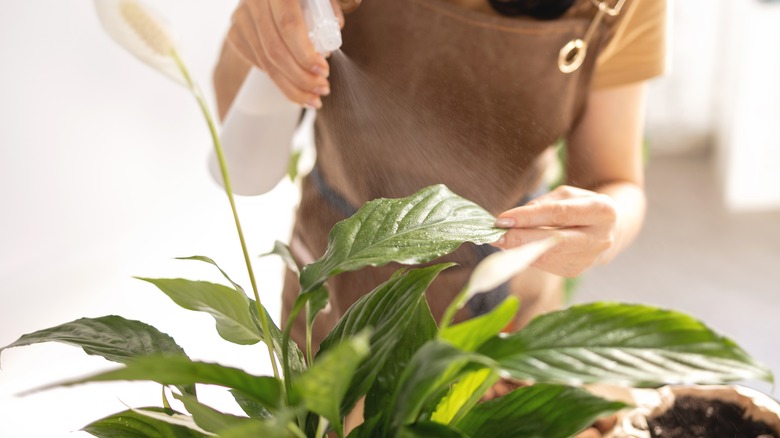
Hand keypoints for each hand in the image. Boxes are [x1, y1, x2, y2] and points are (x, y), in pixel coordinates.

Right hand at [226, 0, 345, 107]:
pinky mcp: (235, 33)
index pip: (289, 25)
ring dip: (291, 86)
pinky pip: (259, 63)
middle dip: (301, 77)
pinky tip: (295, 87)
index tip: (324, 71)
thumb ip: (329, 12)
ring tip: (313, 98)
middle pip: (275, 49)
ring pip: (266, 62)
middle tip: (322, 90)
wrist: (273, 0)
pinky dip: (279, 79)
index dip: (305, 53)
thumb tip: (330, 42)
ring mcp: (241, 17)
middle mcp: (254, 1)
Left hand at [491, 185, 617, 276]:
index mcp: (602, 211)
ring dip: (518, 250)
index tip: (503, 218)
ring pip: (546, 257)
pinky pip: (544, 264)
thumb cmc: (580, 205)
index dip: (529, 217)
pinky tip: (513, 248)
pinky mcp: (575, 271)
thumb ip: (540, 205)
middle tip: (494, 236)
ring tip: (498, 240)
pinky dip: (525, 256)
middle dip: (520, 239)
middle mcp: (600, 238)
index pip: (560, 214)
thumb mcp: (566, 195)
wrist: (606, 228)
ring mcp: (588, 259)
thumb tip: (510, 220)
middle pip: (554, 241)